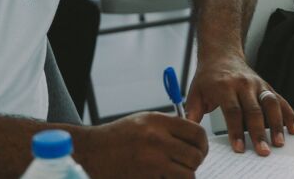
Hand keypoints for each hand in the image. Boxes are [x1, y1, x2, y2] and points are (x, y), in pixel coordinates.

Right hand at [80, 112, 207, 178]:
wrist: (91, 152)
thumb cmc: (117, 137)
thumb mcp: (143, 121)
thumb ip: (168, 127)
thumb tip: (194, 137)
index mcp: (158, 122)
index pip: (197, 133)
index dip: (202, 144)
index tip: (199, 150)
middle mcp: (157, 140)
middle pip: (196, 156)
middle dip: (193, 163)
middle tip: (185, 164)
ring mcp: (152, 162)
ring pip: (188, 175)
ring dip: (183, 176)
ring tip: (171, 172)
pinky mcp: (147, 178)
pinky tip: (158, 176)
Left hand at [184, 52, 293, 155]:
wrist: (221, 54)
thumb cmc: (207, 77)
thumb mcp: (195, 92)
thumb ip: (191, 113)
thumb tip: (188, 133)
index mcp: (224, 86)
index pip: (233, 111)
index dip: (236, 130)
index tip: (240, 148)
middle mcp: (243, 84)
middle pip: (254, 110)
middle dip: (259, 132)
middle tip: (263, 151)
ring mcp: (257, 84)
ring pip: (271, 103)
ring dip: (277, 123)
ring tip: (280, 142)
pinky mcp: (267, 86)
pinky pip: (280, 100)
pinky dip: (288, 114)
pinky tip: (293, 127)